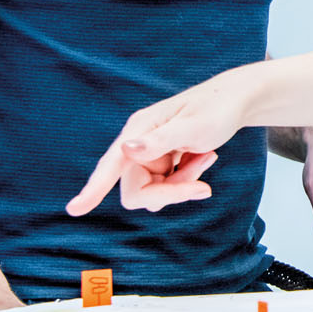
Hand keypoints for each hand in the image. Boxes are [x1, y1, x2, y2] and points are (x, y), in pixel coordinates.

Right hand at [66, 69, 251, 215]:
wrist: (237, 101)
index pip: (111, 166)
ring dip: (183, 183)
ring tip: (207, 156)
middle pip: (137, 191)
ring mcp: (150, 154)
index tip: (75, 210)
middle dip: (171, 191)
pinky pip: (169, 186)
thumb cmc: (217, 109)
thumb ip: (160, 141)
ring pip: (156, 192)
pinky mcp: (162, 161)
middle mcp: (138, 143)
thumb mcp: (193, 126)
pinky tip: (205, 155)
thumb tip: (125, 149)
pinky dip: (189, 178)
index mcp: (139, 130)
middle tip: (203, 185)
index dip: (94, 189)